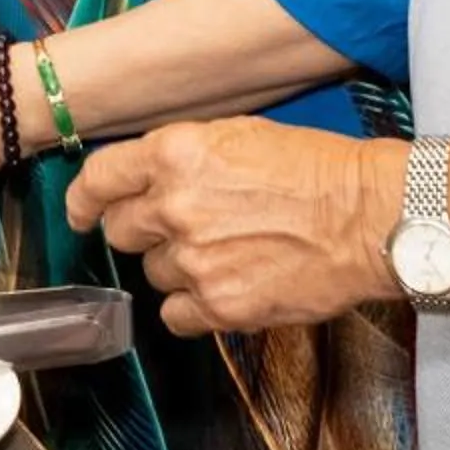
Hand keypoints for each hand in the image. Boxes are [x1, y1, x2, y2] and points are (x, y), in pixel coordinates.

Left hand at [65, 119, 399, 336]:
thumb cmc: (314, 167)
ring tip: (224, 253)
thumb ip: (180, 157)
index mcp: (174, 154)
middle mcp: (174, 206)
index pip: (99, 180)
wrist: (367, 216)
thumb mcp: (236, 134)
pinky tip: (223, 288)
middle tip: (179, 228)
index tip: (81, 212)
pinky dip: (192, 308)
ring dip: (175, 267)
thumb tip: (145, 178)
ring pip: (152, 273)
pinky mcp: (220, 305)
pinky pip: (175, 316)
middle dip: (141, 231)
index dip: (84, 200)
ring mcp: (195, 259)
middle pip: (120, 231)